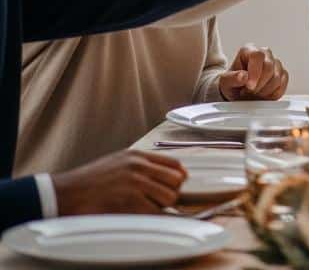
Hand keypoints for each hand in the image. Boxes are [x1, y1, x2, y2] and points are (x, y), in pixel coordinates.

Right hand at [52, 150, 185, 214]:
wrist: (64, 193)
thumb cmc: (87, 182)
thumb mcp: (116, 163)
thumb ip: (138, 167)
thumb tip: (158, 177)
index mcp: (137, 156)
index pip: (174, 164)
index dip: (178, 178)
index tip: (176, 187)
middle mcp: (140, 166)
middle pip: (176, 180)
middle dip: (171, 193)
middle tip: (159, 202)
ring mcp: (136, 183)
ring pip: (169, 197)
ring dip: (162, 207)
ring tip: (147, 211)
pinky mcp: (130, 201)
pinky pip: (155, 212)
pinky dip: (154, 218)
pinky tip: (143, 219)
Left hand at [219, 45, 287, 99]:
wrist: (237, 91)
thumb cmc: (231, 83)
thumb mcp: (225, 82)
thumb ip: (232, 78)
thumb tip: (243, 76)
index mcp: (249, 50)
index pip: (257, 56)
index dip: (255, 72)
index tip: (249, 86)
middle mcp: (265, 54)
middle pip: (269, 67)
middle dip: (259, 84)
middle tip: (248, 91)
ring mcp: (275, 63)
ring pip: (277, 78)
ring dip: (264, 91)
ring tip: (254, 92)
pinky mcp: (282, 74)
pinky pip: (282, 85)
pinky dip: (272, 94)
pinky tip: (263, 94)